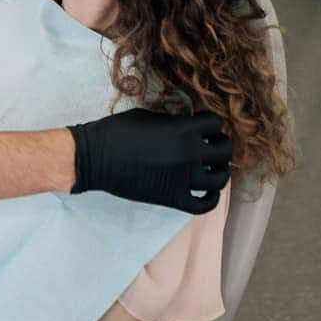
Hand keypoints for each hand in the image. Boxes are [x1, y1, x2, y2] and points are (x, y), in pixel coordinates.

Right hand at [69, 109, 232, 213]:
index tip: (203, 125)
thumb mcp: (148, 116)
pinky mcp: (173, 198)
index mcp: (183, 130)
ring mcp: (183, 179)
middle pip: (224, 151)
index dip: (210, 122)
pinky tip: (207, 189)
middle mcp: (189, 154)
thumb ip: (172, 121)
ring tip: (212, 167)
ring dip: (220, 170)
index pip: (214, 123)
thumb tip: (187, 126)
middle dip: (220, 145)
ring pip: (220, 178)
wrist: (95, 158)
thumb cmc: (116, 132)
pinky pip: (204, 204)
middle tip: (212, 144)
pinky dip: (211, 198)